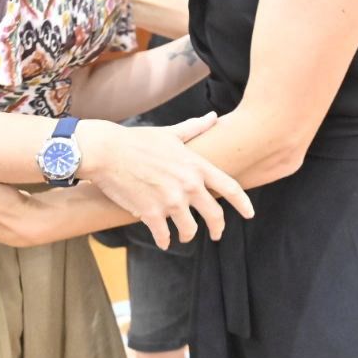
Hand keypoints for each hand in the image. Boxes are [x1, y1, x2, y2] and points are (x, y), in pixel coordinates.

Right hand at [79, 114, 253, 248]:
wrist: (107, 152)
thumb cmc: (138, 140)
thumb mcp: (171, 133)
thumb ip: (195, 128)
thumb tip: (213, 116)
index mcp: (196, 166)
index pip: (229, 187)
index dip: (243, 203)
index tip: (250, 214)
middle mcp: (188, 185)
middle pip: (215, 215)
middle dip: (217, 228)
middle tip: (216, 234)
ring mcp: (170, 201)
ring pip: (190, 229)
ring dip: (187, 235)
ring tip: (183, 236)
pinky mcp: (151, 214)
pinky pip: (164, 236)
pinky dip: (164, 240)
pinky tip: (163, 240)